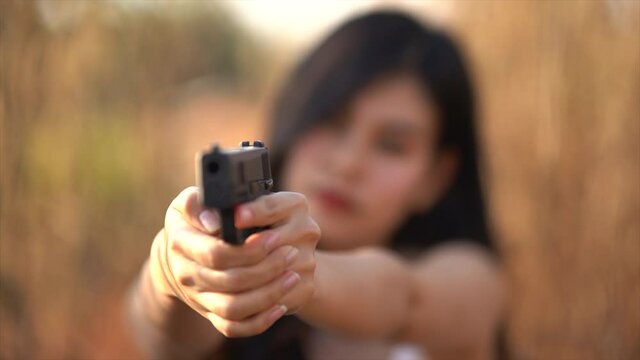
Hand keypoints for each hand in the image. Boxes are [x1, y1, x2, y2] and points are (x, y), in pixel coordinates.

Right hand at [148, 187, 319, 336]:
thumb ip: (201, 203)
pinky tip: (280, 306)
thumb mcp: (191, 201)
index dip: (249, 249)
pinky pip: (235, 327)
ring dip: (268, 294)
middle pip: (230, 281)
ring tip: (293, 275)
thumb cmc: (195, 218)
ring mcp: (200, 297)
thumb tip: (216, 221)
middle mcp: (187, 274)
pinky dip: (260, 321)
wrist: (182, 251)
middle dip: (266, 268)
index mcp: (181, 243)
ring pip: (234, 309)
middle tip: (292, 252)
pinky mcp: (212, 313)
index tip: (274, 236)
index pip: (217, 253)